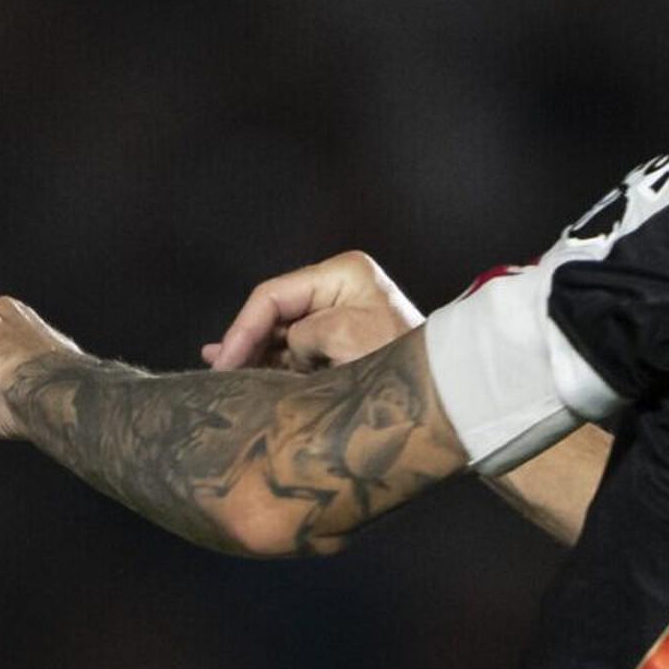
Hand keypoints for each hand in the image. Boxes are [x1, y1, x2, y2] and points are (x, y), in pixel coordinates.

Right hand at [205, 250, 422, 372]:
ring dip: (256, 355)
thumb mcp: (346, 339)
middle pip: (276, 314)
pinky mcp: (348, 344)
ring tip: (225, 372)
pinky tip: (248, 371)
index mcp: (343, 274)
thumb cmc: (406, 361)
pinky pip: (302, 352)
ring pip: (286, 336)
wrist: (450, 394)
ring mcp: (344, 316)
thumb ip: (302, 337)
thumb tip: (287, 351)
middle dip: (246, 341)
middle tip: (218, 369)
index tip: (226, 360)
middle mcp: (341, 289)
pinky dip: (277, 365)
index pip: (274, 295)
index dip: (243, 328)